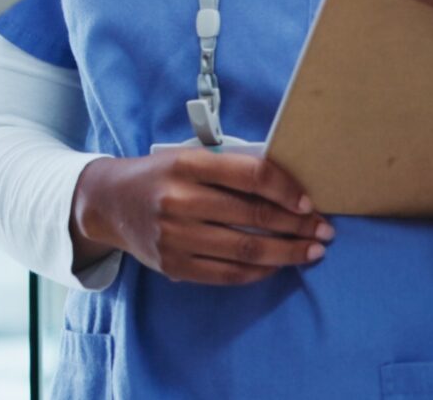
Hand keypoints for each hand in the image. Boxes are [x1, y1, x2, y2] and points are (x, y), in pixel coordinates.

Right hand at [72, 149, 332, 285]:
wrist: (108, 202)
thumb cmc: (158, 175)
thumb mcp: (187, 158)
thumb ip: (229, 169)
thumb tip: (288, 190)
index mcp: (185, 165)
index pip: (250, 175)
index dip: (286, 188)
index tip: (309, 202)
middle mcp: (178, 200)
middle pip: (253, 216)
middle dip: (298, 225)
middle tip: (324, 230)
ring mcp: (174, 236)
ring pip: (245, 249)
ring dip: (287, 253)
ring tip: (311, 251)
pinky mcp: (173, 265)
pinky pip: (227, 273)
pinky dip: (258, 271)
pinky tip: (276, 265)